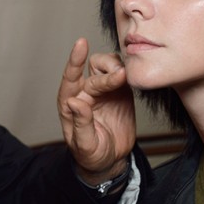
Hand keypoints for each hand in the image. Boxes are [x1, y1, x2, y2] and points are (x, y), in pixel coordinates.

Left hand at [58, 38, 135, 183]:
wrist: (110, 160)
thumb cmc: (92, 155)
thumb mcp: (84, 145)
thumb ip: (80, 124)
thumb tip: (75, 102)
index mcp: (71, 103)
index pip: (71, 77)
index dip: (75, 60)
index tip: (81, 43)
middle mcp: (85, 92)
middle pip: (95, 71)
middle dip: (108, 73)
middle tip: (122, 77)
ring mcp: (103, 90)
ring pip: (108, 65)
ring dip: (117, 67)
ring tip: (126, 77)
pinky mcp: (120, 91)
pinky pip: (123, 73)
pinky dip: (129, 70)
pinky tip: (133, 77)